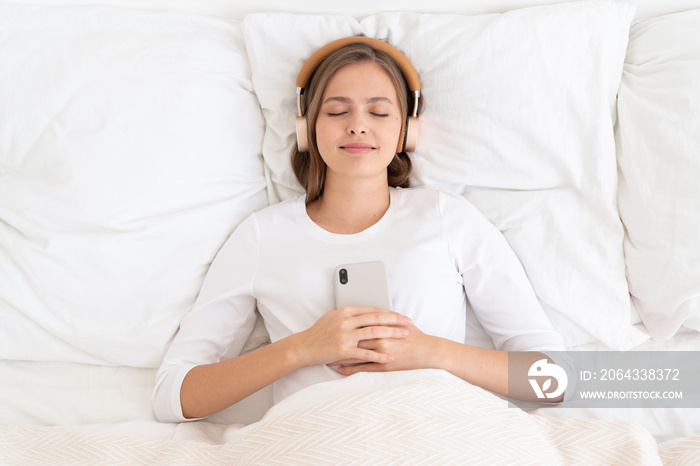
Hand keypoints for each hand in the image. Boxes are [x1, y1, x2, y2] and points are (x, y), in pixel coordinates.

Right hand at [294, 306, 412, 366]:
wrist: (303, 347)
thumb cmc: (318, 332)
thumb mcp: (332, 317)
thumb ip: (348, 314)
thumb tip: (362, 312)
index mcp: (344, 311)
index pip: (371, 310)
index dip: (387, 311)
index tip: (399, 314)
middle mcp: (346, 322)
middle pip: (376, 318)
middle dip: (395, 320)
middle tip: (408, 321)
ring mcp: (345, 336)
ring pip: (374, 333)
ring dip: (391, 334)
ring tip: (404, 335)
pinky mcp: (343, 351)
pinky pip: (365, 354)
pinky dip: (379, 356)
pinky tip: (390, 357)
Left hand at [329, 323, 439, 375]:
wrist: (427, 351)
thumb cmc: (414, 336)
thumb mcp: (399, 322)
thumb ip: (384, 317)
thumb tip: (372, 311)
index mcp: (381, 326)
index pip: (357, 325)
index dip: (343, 326)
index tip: (331, 327)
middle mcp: (379, 339)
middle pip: (352, 339)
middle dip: (337, 341)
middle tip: (323, 342)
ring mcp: (380, 353)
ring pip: (354, 354)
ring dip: (339, 356)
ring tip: (327, 357)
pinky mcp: (383, 366)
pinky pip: (363, 368)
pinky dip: (349, 369)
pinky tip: (340, 369)